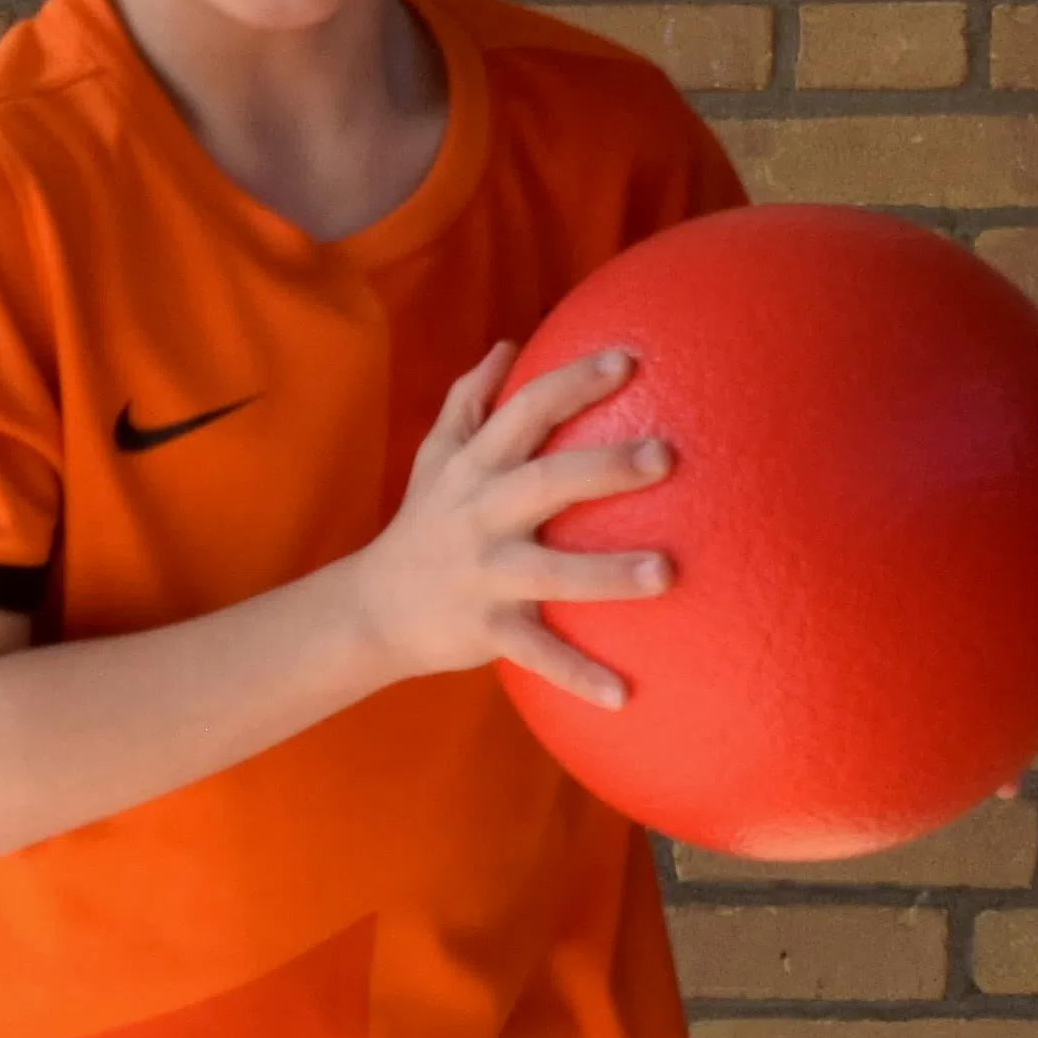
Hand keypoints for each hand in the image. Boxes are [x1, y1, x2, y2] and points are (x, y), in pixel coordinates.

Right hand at [351, 340, 675, 712]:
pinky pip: (537, 653)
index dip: (574, 382)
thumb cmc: (420, 526)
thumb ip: (469, 401)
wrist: (369, 611)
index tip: (630, 359)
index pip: (526, 412)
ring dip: (607, 574)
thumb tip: (508, 344)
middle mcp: (481, 515)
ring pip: (550, 573)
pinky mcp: (485, 630)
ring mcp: (484, 575)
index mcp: (476, 468)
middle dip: (603, 468)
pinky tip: (624, 694)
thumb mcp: (435, 458)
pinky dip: (577, 675)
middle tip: (666, 456)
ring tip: (667, 573)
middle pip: (545, 482)